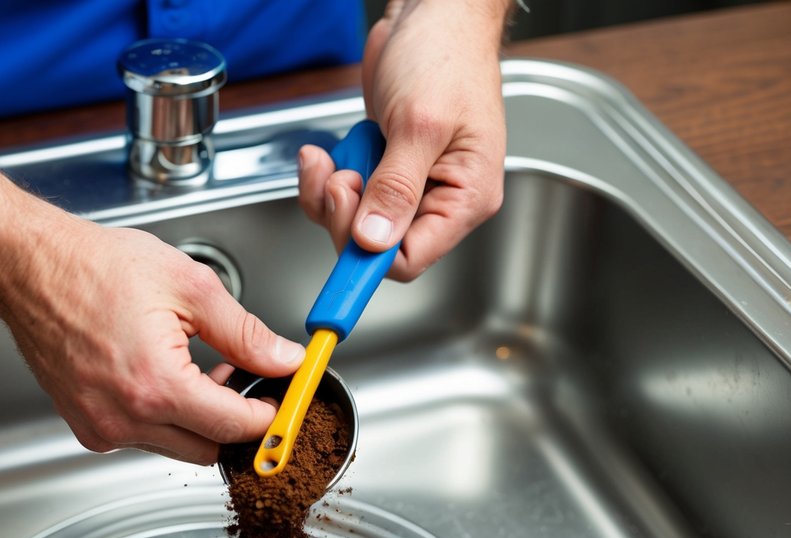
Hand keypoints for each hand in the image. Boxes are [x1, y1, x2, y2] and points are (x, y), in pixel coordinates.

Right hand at [0, 205, 305, 463]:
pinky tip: (160, 375)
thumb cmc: (94, 267)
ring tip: (194, 367)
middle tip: (239, 377)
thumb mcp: (188, 287)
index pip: (235, 427)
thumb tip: (283, 359)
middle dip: (232, 421)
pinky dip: (161, 417)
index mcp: (156, 385)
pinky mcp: (85, 427)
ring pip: (175, 447)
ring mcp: (101, 428)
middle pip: (208, 450)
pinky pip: (141, 438)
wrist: (29, 268)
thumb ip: (244, 333)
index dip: (268, 416)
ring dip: (196, 419)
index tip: (280, 400)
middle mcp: (124, 419)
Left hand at [299, 0, 509, 280]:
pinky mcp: (383, 169)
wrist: (432, 15)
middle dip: (344, 214)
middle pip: (376, 246)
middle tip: (339, 177)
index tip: (343, 222)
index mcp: (465, 198)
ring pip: (353, 222)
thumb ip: (395, 188)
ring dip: (329, 192)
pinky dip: (326, 177)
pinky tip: (325, 154)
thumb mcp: (418, 124)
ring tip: (332, 157)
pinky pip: (345, 196)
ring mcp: (408, 186)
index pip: (410, 260)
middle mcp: (438, 199)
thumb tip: (374, 240)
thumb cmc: (445, 57)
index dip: (368, 252)